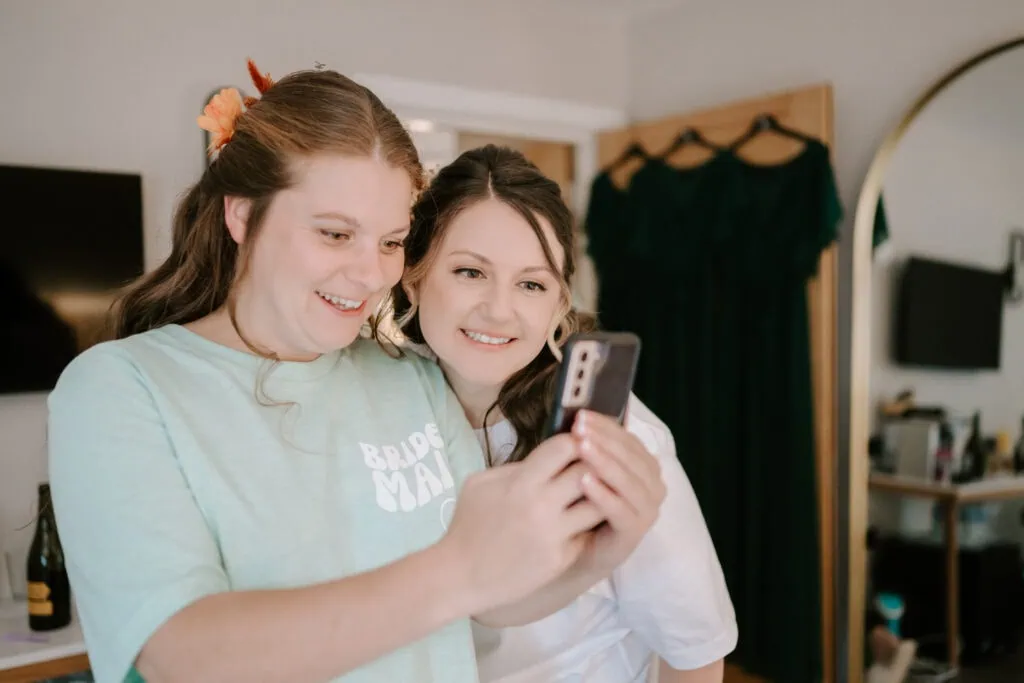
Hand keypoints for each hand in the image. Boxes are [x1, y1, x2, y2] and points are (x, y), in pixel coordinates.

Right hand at [441, 433, 603, 614]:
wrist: (460, 576)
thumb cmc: (468, 525)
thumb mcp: (481, 484)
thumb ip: (516, 468)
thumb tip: (548, 458)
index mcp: (521, 482)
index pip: (565, 447)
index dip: (575, 441)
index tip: (576, 444)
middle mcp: (541, 506)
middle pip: (589, 472)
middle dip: (593, 467)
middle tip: (593, 468)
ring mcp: (554, 535)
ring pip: (598, 506)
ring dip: (597, 499)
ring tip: (592, 496)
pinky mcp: (560, 559)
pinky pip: (586, 534)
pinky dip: (584, 528)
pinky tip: (579, 525)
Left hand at [570, 410, 665, 575]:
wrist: (577, 552)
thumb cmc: (582, 504)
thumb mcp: (587, 470)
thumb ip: (591, 446)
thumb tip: (578, 413)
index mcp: (644, 465)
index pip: (628, 439)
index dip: (606, 425)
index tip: (580, 415)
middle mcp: (653, 485)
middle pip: (631, 457)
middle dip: (604, 440)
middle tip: (579, 428)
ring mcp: (647, 510)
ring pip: (629, 481)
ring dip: (605, 462)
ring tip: (581, 448)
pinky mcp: (635, 533)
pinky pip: (621, 510)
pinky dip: (604, 494)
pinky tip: (584, 481)